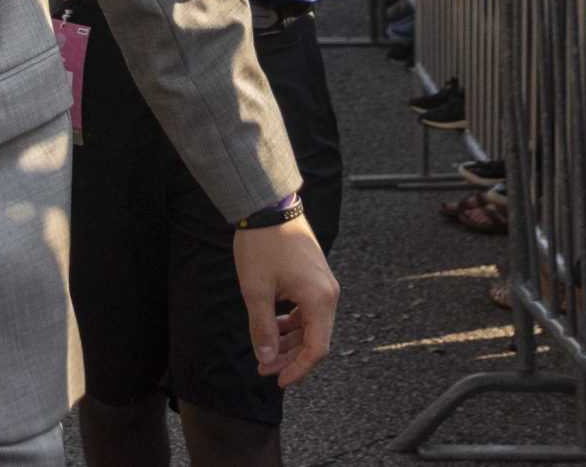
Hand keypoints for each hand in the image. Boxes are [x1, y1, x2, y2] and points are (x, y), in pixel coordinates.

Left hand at [232, 215, 337, 385]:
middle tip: (263, 366)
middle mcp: (328, 294)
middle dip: (290, 357)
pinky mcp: (315, 277)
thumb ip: (263, 327)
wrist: (268, 206)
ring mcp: (324, 285)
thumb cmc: (263, 244)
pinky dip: (293, 322)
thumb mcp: (256, 290)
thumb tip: (266, 357)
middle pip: (316, 339)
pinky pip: (308, 310)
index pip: (316, 349)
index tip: (276, 379)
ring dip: (290, 341)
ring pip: (312, 326)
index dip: (297, 369)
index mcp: (319, 299)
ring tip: (265, 349)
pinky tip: (274, 325)